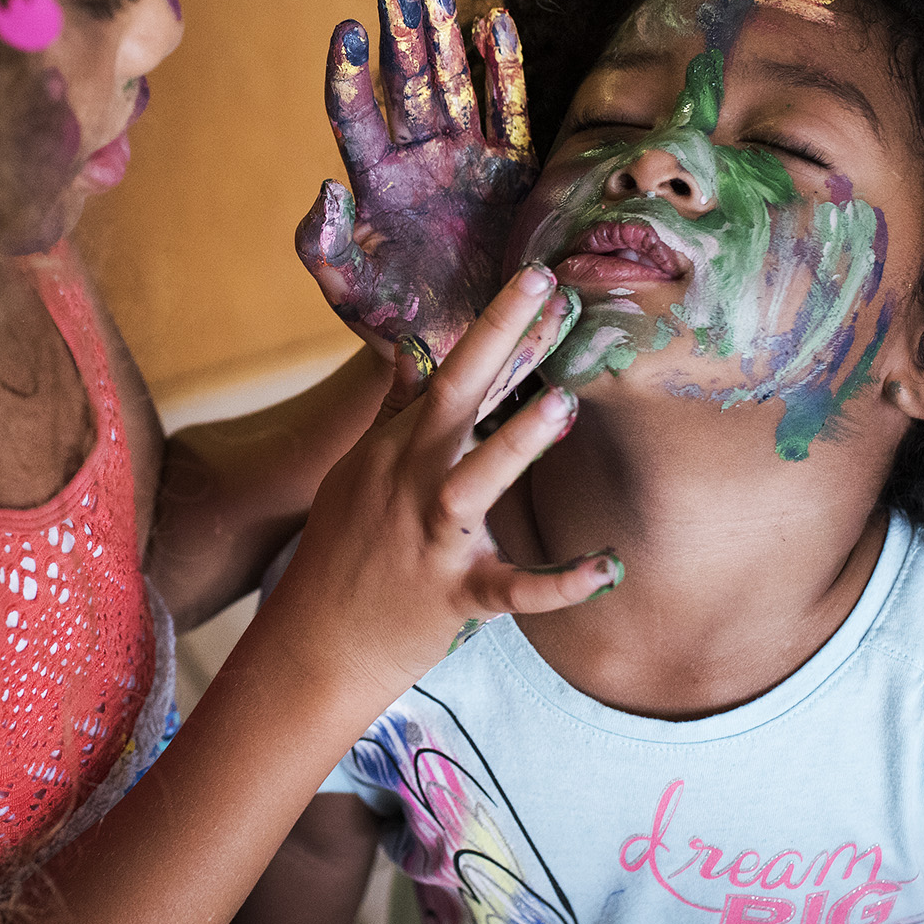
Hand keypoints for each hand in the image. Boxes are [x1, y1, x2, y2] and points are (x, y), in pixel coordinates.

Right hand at [259, 263, 620, 696]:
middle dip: (496, 344)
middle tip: (546, 292)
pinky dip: (560, 584)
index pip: (446, 375)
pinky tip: (608, 568)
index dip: (491, 326)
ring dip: (513, 446)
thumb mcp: (356, 475)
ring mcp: (430, 543)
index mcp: (392, 454)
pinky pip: (512, 590)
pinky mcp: (454, 600)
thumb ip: (393, 414)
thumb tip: (414, 351)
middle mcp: (408, 487)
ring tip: (561, 405)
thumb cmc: (342, 555)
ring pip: (471, 487)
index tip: (534, 276)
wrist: (314, 647)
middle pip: (451, 404)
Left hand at [298, 0, 539, 373]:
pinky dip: (505, 69)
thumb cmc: (398, 325)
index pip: (355, 115)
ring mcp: (466, 160)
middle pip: (407, 80)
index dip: (351, 74)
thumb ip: (324, 246)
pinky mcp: (513, 173)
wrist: (462, 354)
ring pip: (455, 80)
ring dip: (445, 27)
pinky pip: (510, 112)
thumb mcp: (349, 293)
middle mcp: (418, 160)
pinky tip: (495, 22)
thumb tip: (324, 187)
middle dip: (402, 26)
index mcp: (374, 183)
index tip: (348, 31)